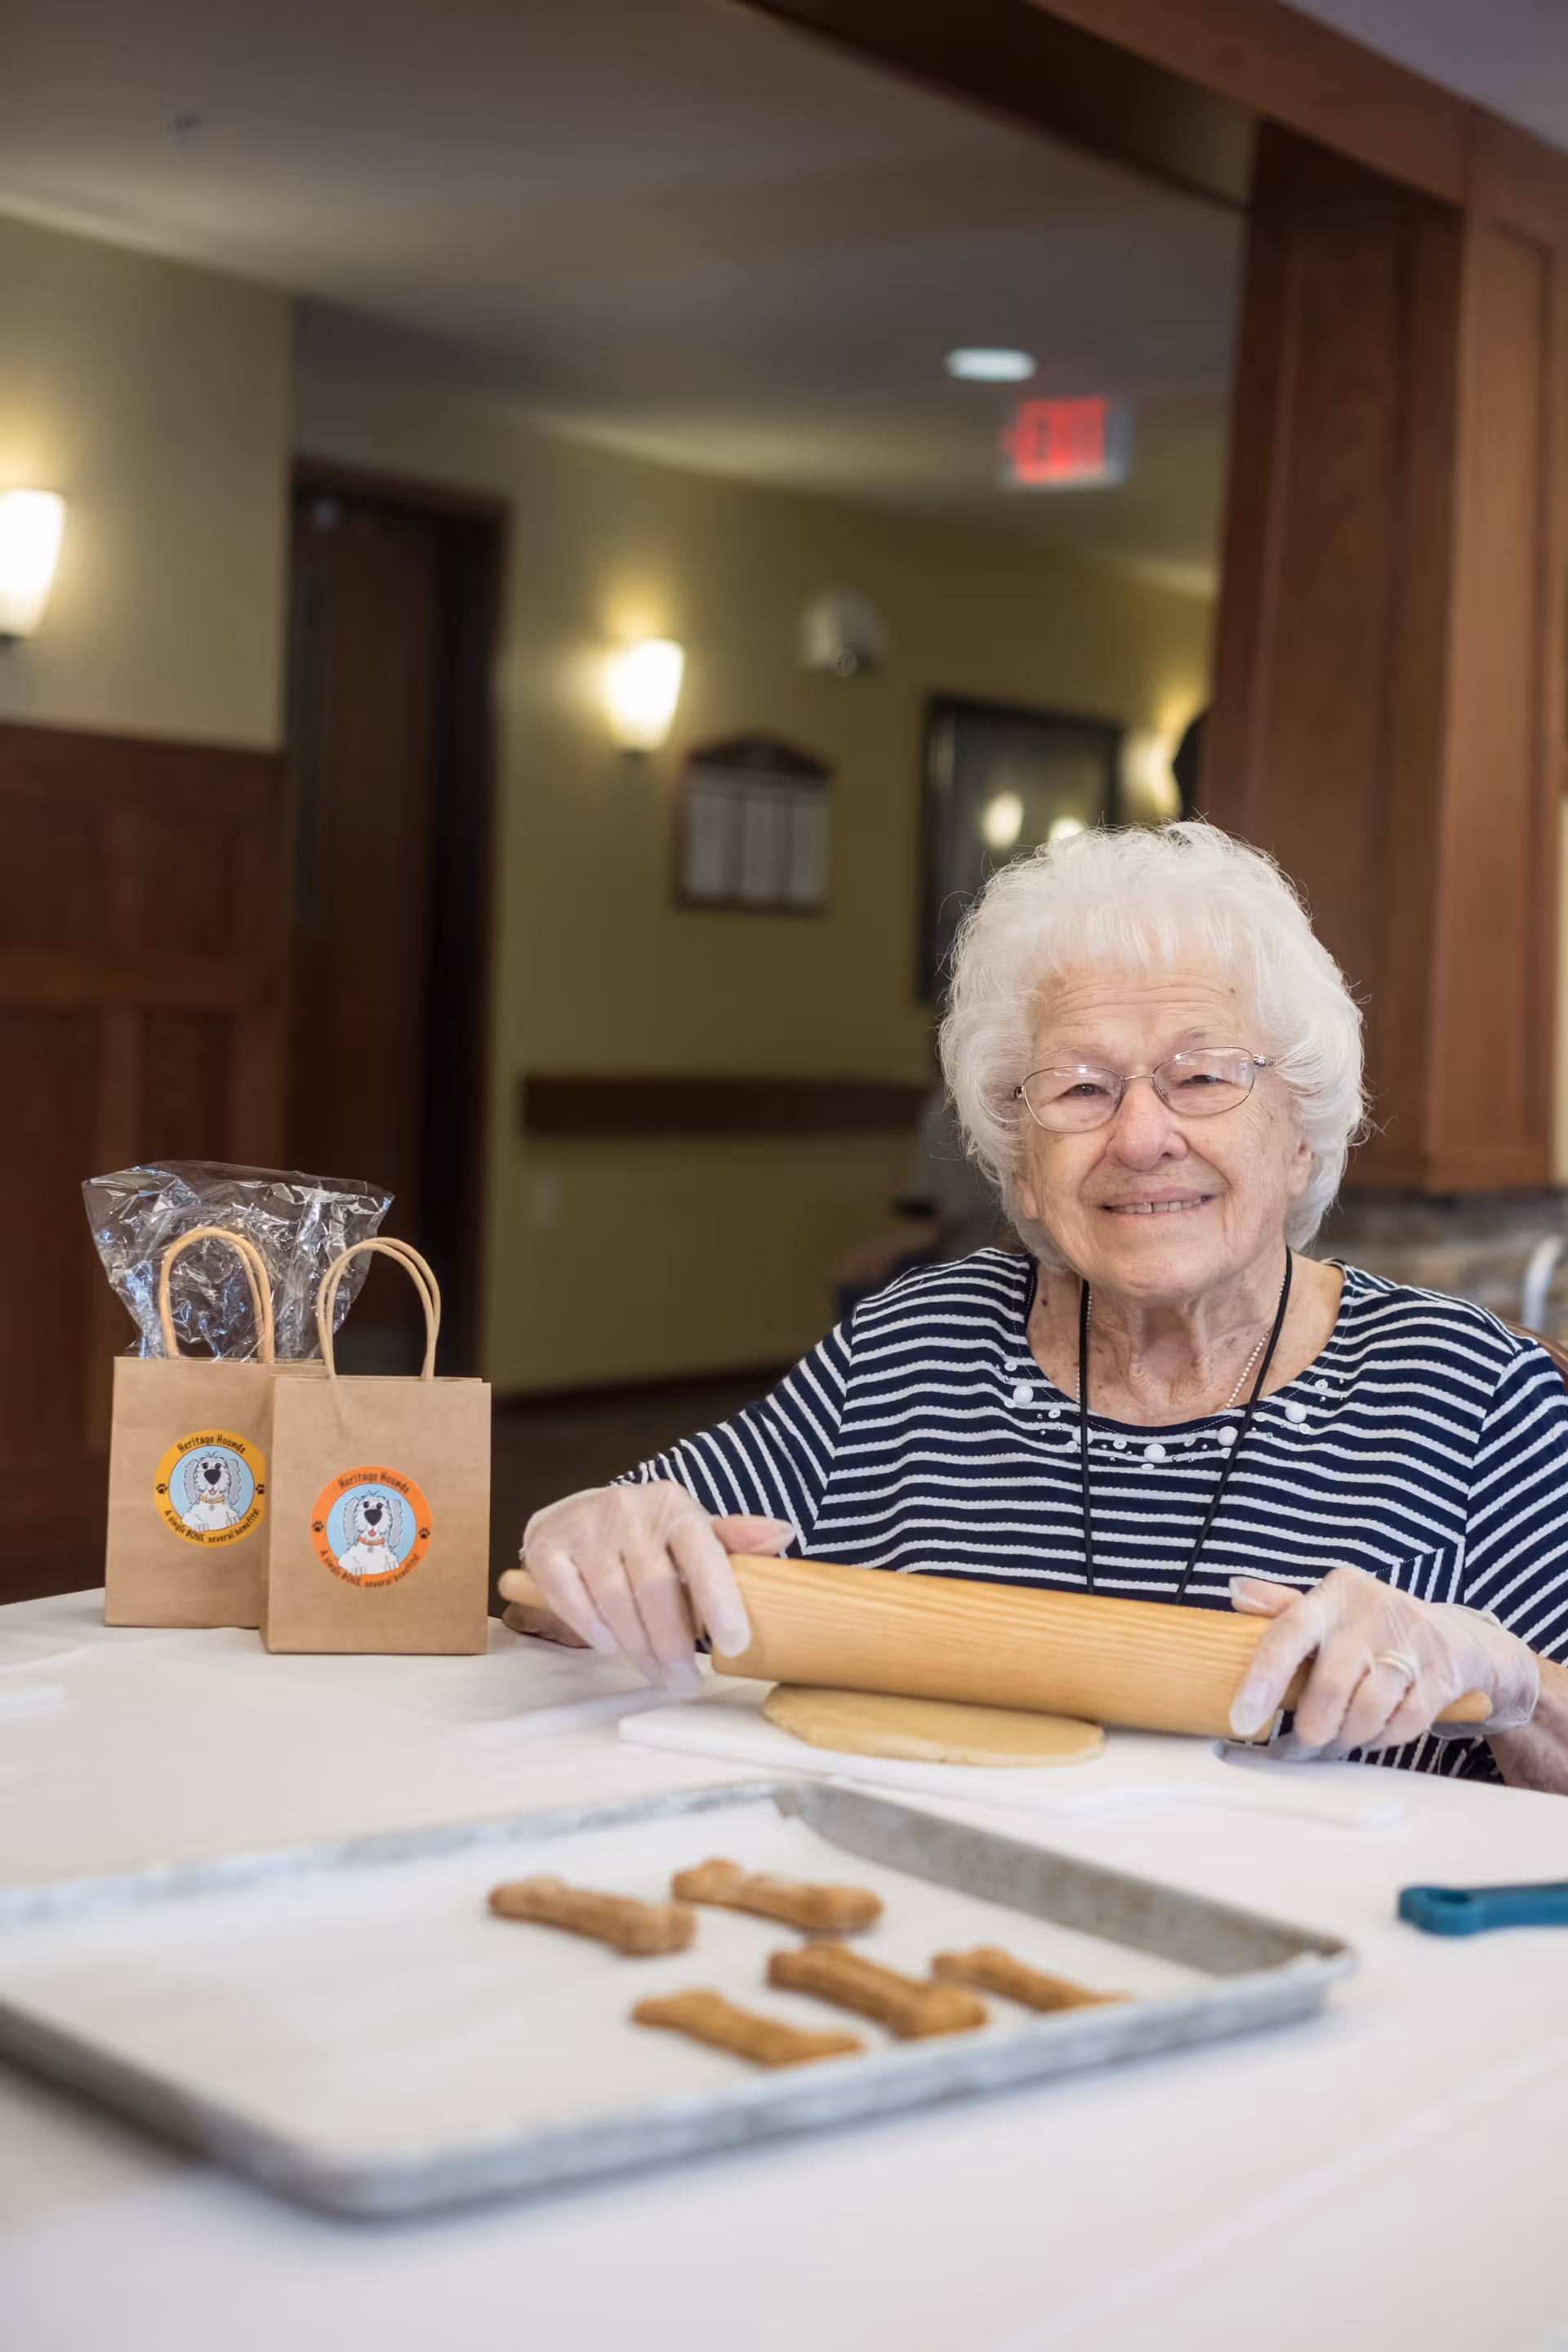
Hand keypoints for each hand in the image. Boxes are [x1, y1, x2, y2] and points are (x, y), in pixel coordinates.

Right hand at [521, 1482, 794, 1693]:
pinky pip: (566, 1592)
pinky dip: (585, 1623)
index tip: (735, 1643)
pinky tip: (606, 1646)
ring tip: (658, 1676)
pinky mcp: (547, 1547)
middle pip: (656, 1587)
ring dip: (637, 1646)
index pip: (702, 1552)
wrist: (578, 1512)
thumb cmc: (648, 1535)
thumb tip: (783, 1534)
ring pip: (613, 1597)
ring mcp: (586, 1528)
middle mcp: (630, 1511)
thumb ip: (733, 1539)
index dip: (719, 1598)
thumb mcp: (693, 1532)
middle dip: (674, 1644)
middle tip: (687, 1683)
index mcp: (675, 1508)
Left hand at [1228, 1564, 1540, 1750]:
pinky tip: (1374, 1734)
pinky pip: (1404, 1723)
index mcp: (1334, 1595)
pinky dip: (1383, 1739)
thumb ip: (1285, 1607)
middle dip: (1313, 1730)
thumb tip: (1237, 1591)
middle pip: (1329, 1688)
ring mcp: (1412, 1641)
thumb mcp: (1332, 1608)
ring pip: (1367, 1711)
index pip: (1288, 1635)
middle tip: (1302, 1747)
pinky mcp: (1442, 1671)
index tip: (1242, 1720)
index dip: (1261, 1680)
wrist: (1457, 1637)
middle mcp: (1371, 1612)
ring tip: (1340, 1739)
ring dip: (1349, 1738)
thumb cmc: (1376, 1628)